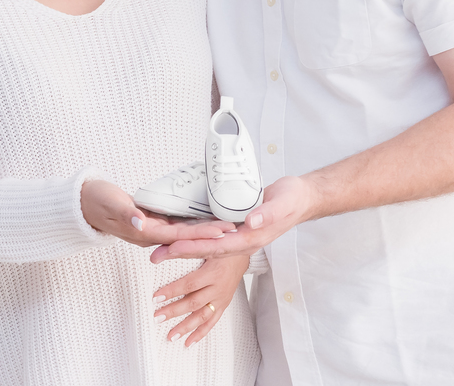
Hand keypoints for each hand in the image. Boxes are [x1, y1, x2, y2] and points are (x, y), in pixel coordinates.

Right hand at [81, 179, 234, 246]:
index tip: (223, 231)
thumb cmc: (96, 201)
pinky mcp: (153, 220)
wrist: (83, 204)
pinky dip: (194, 221)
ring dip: (206, 229)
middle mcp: (152, 234)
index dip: (202, 234)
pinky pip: (178, 223)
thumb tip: (142, 223)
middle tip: (236, 229)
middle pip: (187, 237)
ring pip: (185, 231)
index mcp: (145, 232)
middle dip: (211, 234)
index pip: (180, 236)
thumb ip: (126, 214)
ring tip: (229, 224)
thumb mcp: (110, 204)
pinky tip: (209, 216)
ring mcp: (153, 228)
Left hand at [149, 176, 316, 262]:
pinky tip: (179, 234)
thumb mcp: (283, 204)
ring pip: (205, 245)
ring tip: (158, 249)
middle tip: (154, 254)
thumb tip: (251, 222)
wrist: (300, 200)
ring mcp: (237, 236)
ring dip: (182, 247)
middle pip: (205, 249)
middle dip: (179, 251)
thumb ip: (269, 214)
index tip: (173, 248)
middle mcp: (241, 241)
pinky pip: (211, 236)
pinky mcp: (234, 228)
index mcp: (250, 238)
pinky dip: (193, 237)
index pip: (217, 246)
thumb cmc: (292, 200)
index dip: (194, 248)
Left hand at [152, 255, 249, 346]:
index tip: (156, 297)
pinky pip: (212, 322)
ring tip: (171, 335)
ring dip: (186, 327)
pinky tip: (189, 342)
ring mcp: (222, 298)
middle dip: (174, 311)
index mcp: (213, 272)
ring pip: (202, 316)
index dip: (172, 291)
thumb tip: (157, 255)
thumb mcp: (206, 244)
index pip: (189, 284)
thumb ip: (183, 249)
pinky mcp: (224, 304)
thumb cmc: (223, 246)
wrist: (243, 253)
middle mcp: (218, 288)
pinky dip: (201, 333)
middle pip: (194, 303)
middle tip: (158, 317)